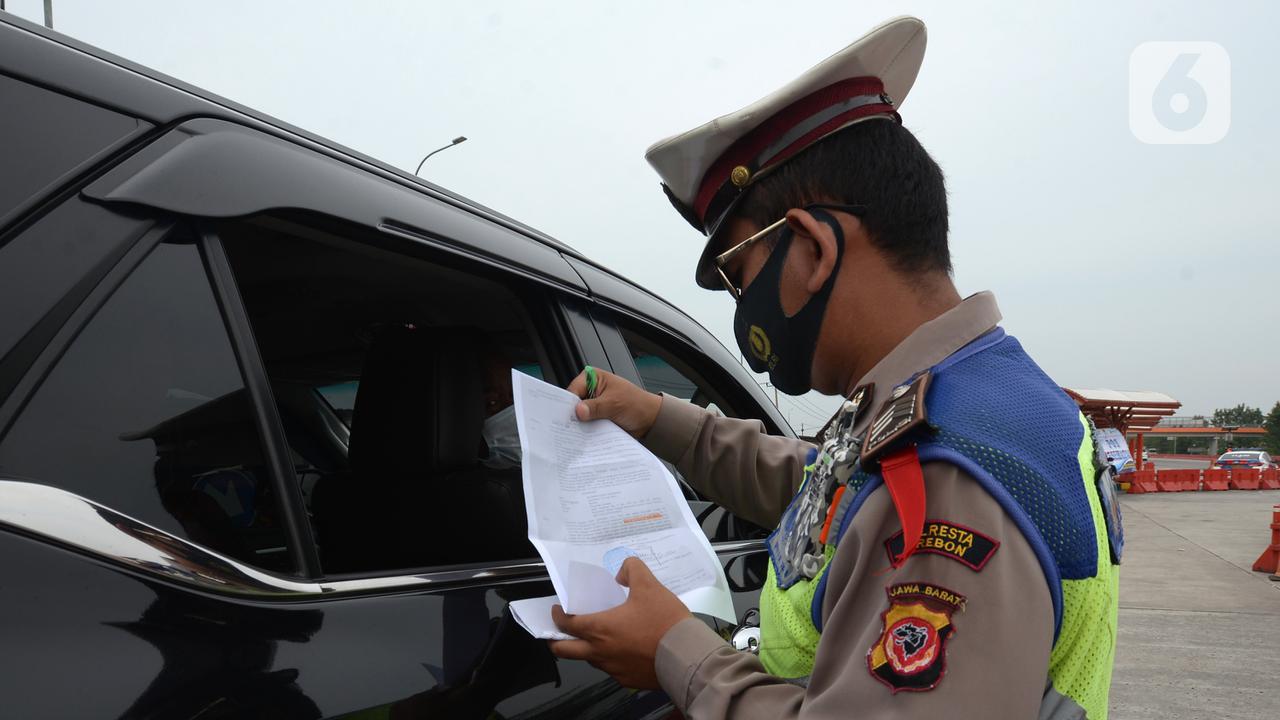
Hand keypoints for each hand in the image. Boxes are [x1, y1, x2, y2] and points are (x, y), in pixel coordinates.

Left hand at [548, 557, 692, 689]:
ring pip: (589, 660)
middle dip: (556, 642)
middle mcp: (600, 652)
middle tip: (560, 633)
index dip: (557, 617)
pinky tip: (623, 650)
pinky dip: (610, 659)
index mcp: (600, 629)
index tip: (557, 611)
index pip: (566, 625)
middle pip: (564, 651)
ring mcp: (613, 669)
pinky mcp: (627, 680)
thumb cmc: (663, 621)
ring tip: (597, 638)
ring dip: (586, 649)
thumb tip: (622, 571)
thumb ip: (632, 569)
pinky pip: (611, 669)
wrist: (685, 655)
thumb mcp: (649, 585)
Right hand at [567, 368, 662, 438]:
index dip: (569, 403)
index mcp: (593, 378)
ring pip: (579, 415)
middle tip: (570, 427)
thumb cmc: (636, 404)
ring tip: (577, 434)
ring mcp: (593, 404)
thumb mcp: (614, 403)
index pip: (573, 390)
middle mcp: (591, 390)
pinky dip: (586, 430)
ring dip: (580, 424)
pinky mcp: (596, 417)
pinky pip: (586, 424)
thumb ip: (595, 407)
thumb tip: (578, 411)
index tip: (566, 416)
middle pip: (574, 403)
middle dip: (574, 415)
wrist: (650, 419)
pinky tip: (584, 437)